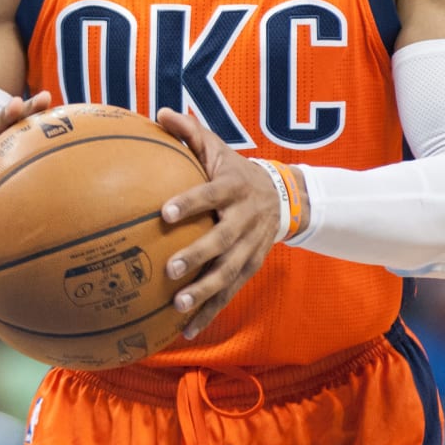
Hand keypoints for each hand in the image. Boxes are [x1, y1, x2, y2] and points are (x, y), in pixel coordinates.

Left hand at [155, 108, 281, 339]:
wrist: (285, 197)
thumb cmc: (235, 170)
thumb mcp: (218, 147)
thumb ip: (190, 132)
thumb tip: (158, 113)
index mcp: (233, 188)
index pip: (211, 194)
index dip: (190, 202)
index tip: (164, 212)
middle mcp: (245, 220)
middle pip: (223, 241)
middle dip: (198, 256)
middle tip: (170, 269)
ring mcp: (251, 247)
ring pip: (229, 273)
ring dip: (205, 292)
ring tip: (178, 306)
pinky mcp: (251, 268)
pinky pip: (229, 292)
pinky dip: (210, 311)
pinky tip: (186, 331)